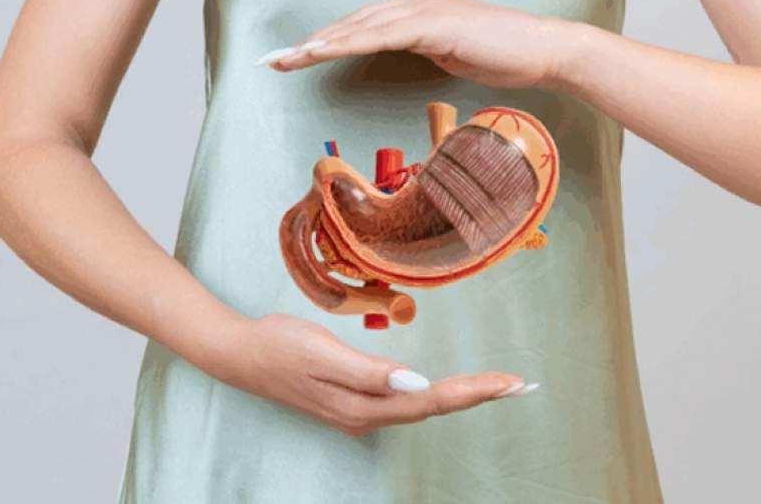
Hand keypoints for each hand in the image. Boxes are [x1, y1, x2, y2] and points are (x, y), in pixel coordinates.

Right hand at [212, 313, 536, 436]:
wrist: (238, 354)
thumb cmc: (279, 345)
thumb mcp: (321, 351)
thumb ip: (369, 371)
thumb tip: (417, 384)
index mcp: (363, 404)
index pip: (431, 400)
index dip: (474, 391)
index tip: (511, 383)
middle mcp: (366, 415)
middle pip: (434, 408)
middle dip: (480, 395)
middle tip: (521, 386)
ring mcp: (359, 411)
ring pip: (423, 407)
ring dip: (463, 396)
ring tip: (499, 387)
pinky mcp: (354, 401)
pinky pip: (407, 403)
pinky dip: (438, 394)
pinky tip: (451, 389)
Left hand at [260, 0, 579, 89]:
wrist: (544, 49)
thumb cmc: (504, 57)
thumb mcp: (453, 55)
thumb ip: (425, 50)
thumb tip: (404, 57)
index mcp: (418, 8)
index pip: (361, 25)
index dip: (325, 40)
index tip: (293, 58)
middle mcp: (415, 1)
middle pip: (351, 22)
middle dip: (309, 43)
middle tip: (271, 60)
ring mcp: (423, 9)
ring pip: (358, 27)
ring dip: (319, 44)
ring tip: (285, 60)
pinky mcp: (433, 23)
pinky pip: (380, 35)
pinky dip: (347, 43)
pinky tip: (322, 52)